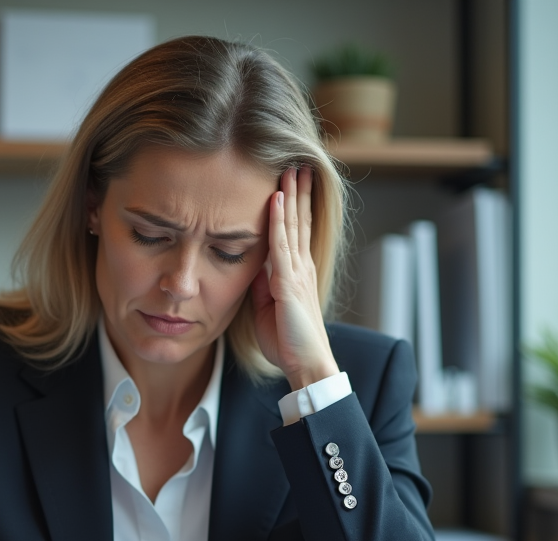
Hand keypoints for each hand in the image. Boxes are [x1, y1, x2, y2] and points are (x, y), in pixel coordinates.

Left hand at [251, 166, 339, 390]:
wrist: (305, 362)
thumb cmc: (287, 340)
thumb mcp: (267, 306)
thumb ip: (261, 284)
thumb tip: (252, 265)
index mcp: (297, 272)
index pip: (296, 230)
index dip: (294, 204)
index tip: (291, 181)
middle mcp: (301, 266)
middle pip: (299, 219)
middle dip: (297, 190)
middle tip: (298, 161)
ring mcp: (297, 271)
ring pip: (293, 224)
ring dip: (290, 195)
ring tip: (290, 168)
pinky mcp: (290, 282)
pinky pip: (282, 244)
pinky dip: (278, 219)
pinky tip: (275, 199)